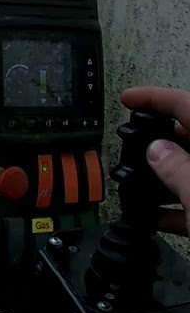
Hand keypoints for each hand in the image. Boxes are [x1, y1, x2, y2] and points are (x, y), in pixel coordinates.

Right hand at [120, 86, 189, 234]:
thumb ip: (175, 170)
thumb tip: (156, 151)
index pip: (186, 104)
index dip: (154, 97)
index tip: (128, 97)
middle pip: (188, 137)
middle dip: (158, 141)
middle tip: (133, 147)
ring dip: (164, 176)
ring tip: (140, 184)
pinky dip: (174, 205)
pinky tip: (155, 216)